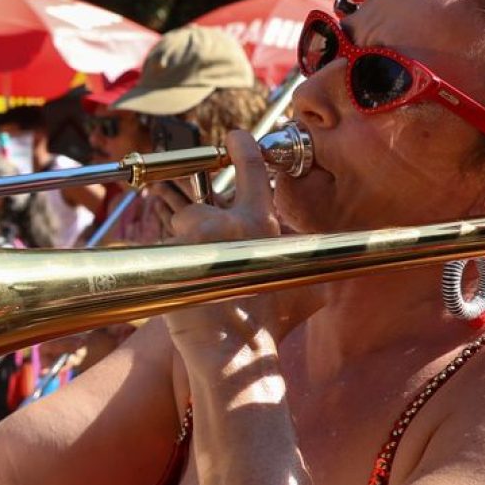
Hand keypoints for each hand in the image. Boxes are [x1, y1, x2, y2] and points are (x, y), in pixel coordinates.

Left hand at [148, 132, 294, 368]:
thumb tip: (319, 246)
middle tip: (199, 233)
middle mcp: (226, 222)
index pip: (251, 169)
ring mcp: (193, 236)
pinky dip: (171, 270)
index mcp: (260, 223)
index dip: (241, 147)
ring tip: (201, 283)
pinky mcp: (168, 254)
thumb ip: (296, 252)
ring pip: (179, 235)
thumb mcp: (301, 281)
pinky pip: (165, 255)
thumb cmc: (270, 323)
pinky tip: (186, 291)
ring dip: (185, 254)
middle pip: (196, 206)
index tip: (233, 134)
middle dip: (194, 219)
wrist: (234, 350)